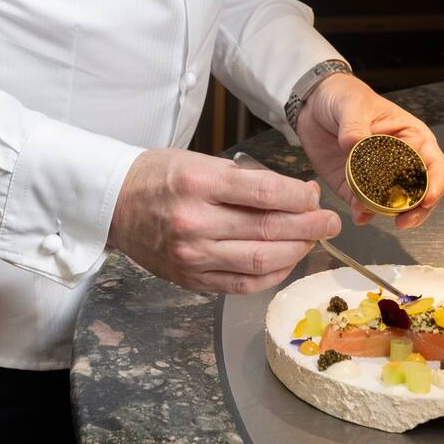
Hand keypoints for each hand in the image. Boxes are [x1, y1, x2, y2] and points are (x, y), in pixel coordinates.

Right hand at [107, 147, 341, 294]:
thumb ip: (246, 180)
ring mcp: (192, 255)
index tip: (315, 196)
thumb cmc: (158, 176)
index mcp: (197, 182)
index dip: (299, 197)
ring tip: (313, 240)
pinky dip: (272, 275)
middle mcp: (194, 221)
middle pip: (267, 229)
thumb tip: (297, 194)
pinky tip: (287, 262)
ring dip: (296, 251)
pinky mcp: (190, 279)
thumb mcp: (200, 160)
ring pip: (260, 260)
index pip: (263, 192)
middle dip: (308, 226)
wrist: (113, 204)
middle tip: (330, 222)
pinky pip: (242, 283)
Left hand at [296, 73, 443, 230]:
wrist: (313, 104)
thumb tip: (356, 144)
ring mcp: (379, 176)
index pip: (434, 165)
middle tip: (402, 220)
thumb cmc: (344, 95)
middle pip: (419, 192)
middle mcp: (400, 161)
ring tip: (367, 211)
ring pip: (394, 205)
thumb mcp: (352, 104)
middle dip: (415, 210)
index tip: (426, 198)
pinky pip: (365, 206)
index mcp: (412, 137)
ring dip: (386, 214)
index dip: (434, 183)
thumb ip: (355, 126)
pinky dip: (363, 213)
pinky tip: (358, 215)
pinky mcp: (357, 186)